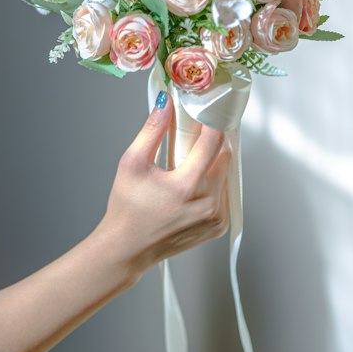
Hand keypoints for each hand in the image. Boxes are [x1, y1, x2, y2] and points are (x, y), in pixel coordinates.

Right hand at [94, 92, 231, 276]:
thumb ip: (152, 130)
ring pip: (225, 176)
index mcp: (186, 186)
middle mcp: (207, 204)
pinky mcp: (218, 227)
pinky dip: (213, 186)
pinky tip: (192, 188)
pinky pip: (224, 195)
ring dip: (212, 165)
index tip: (208, 113)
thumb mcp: (132, 163)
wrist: (128, 248)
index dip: (212, 123)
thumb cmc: (126, 209)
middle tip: (192, 140)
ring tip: (187, 168)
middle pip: (224, 158)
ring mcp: (215, 218)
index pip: (213, 142)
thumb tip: (166, 103)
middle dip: (211, 144)